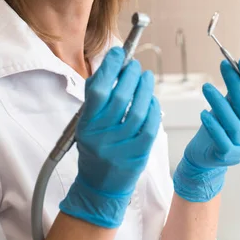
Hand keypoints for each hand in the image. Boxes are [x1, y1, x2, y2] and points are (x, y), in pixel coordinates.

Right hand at [59, 47, 160, 227]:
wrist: (100, 186)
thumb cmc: (95, 146)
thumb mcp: (87, 122)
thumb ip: (95, 94)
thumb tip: (110, 65)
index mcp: (86, 126)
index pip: (98, 91)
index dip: (109, 68)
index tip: (118, 53)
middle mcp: (101, 137)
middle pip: (120, 98)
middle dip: (130, 75)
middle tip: (134, 65)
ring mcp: (120, 148)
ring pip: (137, 111)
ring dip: (144, 88)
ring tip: (146, 76)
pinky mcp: (138, 155)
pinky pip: (150, 127)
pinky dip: (153, 108)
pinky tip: (151, 99)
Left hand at [173, 57, 239, 201]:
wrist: (206, 155)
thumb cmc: (221, 127)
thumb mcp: (231, 108)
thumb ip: (235, 92)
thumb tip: (234, 65)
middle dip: (235, 84)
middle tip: (224, 66)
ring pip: (232, 122)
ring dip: (219, 102)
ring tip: (206, 87)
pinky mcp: (228, 156)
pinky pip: (221, 138)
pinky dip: (213, 125)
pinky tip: (204, 113)